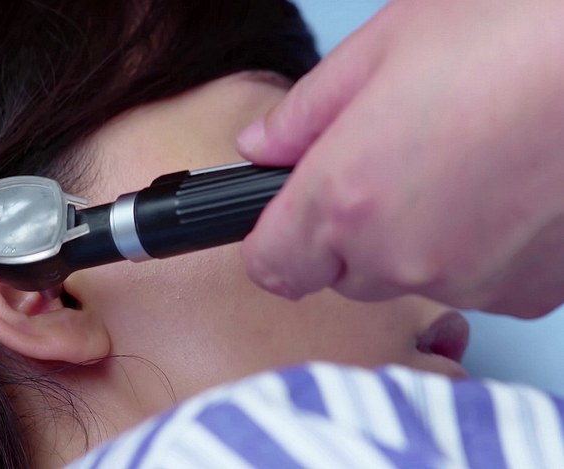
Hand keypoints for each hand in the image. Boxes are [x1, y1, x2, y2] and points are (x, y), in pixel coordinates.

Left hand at [238, 0, 563, 316]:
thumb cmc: (514, 31)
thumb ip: (303, 115)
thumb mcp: (381, 49)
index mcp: (346, 198)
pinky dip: (477, 249)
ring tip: (460, 164)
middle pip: (341, 274)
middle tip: (392, 162)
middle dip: (349, 231)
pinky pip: (476, 282)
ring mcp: (470, 281)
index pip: (272, 266)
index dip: (275, 240)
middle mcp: (401, 256)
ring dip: (417, 240)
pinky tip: (503, 189)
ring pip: (410, 277)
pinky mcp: (528, 292)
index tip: (287, 219)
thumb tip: (263, 147)